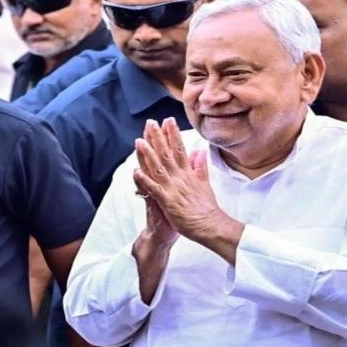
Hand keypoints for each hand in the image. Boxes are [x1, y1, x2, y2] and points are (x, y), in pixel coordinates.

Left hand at [133, 118, 235, 241]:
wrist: (210, 226)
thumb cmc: (207, 208)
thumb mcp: (205, 183)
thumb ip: (200, 166)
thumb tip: (200, 151)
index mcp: (189, 173)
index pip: (180, 149)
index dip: (173, 134)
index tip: (168, 121)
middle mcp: (181, 178)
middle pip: (168, 154)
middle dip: (159, 137)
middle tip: (151, 122)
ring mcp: (174, 189)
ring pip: (159, 168)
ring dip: (148, 154)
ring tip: (139, 141)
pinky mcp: (168, 202)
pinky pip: (154, 189)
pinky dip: (144, 180)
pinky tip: (135, 171)